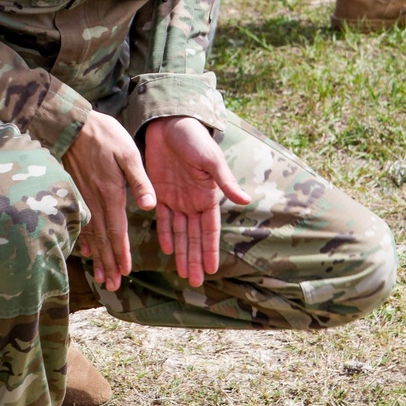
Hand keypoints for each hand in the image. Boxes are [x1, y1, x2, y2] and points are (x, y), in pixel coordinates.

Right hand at [64, 111, 155, 290]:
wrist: (70, 125)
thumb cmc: (103, 135)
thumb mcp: (128, 152)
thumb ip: (139, 181)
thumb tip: (150, 206)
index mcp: (111, 193)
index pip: (117, 230)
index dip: (121, 252)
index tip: (124, 271)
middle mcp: (95, 201)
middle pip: (103, 239)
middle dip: (109, 263)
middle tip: (113, 285)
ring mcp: (83, 198)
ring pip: (91, 234)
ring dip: (97, 257)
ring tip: (101, 277)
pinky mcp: (75, 192)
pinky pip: (80, 223)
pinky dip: (85, 240)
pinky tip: (87, 252)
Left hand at [143, 116, 249, 288]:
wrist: (169, 124)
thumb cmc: (195, 139)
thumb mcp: (212, 160)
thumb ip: (225, 183)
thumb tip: (246, 200)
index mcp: (208, 196)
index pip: (209, 230)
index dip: (210, 250)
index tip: (211, 270)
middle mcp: (193, 202)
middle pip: (194, 237)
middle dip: (195, 259)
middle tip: (194, 282)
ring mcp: (176, 199)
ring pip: (179, 232)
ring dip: (181, 252)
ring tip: (181, 273)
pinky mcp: (159, 192)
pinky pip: (162, 218)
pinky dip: (164, 233)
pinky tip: (166, 249)